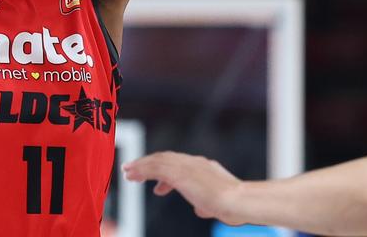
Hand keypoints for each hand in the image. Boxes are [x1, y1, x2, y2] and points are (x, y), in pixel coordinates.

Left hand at [123, 152, 244, 224]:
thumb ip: (206, 204)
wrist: (239, 201)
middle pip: (165, 158)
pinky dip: (142, 170)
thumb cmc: (234, 206)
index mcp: (204, 166)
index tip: (156, 181)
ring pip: (158, 161)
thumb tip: (199, 209)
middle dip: (148, 164)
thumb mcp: (216, 204)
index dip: (164, 170)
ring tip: (128, 172)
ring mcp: (187, 166)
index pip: (178, 164)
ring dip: (141, 166)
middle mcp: (194, 162)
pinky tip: (133, 175)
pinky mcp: (180, 173)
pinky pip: (156, 168)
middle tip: (133, 169)